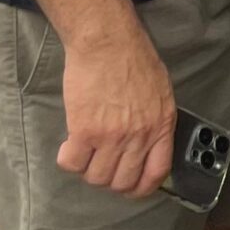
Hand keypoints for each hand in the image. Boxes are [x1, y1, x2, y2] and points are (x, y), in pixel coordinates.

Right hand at [55, 16, 174, 198]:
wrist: (107, 41)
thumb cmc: (134, 58)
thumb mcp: (160, 91)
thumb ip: (156, 120)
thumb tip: (147, 143)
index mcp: (162, 125)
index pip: (156, 173)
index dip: (141, 188)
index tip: (131, 188)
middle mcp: (139, 136)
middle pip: (122, 181)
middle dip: (110, 180)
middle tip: (101, 165)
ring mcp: (112, 136)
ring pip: (96, 177)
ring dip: (88, 170)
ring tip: (85, 153)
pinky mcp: (84, 130)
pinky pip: (72, 163)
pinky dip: (68, 160)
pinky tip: (69, 146)